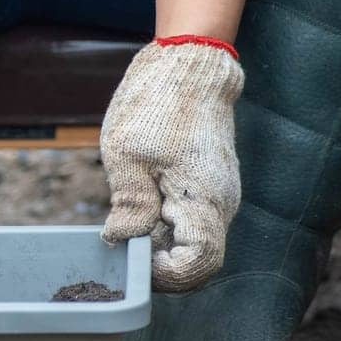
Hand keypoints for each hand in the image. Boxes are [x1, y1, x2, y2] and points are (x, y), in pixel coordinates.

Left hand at [100, 37, 244, 290]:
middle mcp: (220, 205)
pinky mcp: (206, 185)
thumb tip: (122, 242)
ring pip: (189, 240)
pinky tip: (138, 200)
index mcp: (205, 202)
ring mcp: (216, 195)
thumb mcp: (127, 154)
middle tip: (121, 239)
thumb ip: (130, 204)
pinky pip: (188, 219)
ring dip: (157, 239)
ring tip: (126, 215)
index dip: (164, 275)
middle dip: (156, 260)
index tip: (132, 257)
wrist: (187, 65)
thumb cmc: (156, 104)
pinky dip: (162, 221)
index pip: (197, 266)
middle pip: (194, 259)